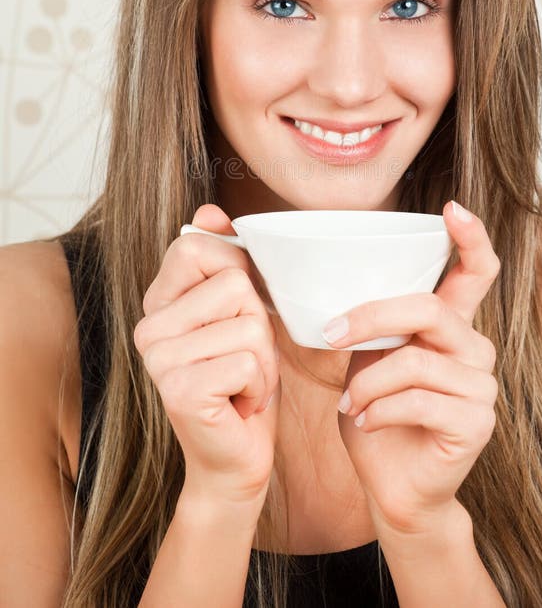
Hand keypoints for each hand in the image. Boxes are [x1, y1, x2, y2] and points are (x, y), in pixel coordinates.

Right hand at [134, 204, 280, 510]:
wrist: (234, 460)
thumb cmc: (242, 381)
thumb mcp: (240, 314)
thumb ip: (224, 261)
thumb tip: (208, 211)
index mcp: (158, 302)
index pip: (198, 246)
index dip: (237, 270)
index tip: (238, 310)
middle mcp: (148, 327)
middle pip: (234, 283)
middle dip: (258, 323)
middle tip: (242, 359)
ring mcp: (158, 358)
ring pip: (248, 324)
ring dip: (263, 360)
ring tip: (242, 384)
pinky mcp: (179, 389)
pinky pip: (248, 361)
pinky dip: (260, 385)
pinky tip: (239, 405)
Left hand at [323, 200, 499, 533]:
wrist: (392, 487)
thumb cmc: (376, 415)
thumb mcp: (366, 360)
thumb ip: (368, 325)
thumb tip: (321, 285)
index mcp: (449, 327)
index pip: (475, 272)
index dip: (470, 238)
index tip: (452, 208)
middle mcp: (473, 349)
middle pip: (430, 309)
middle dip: (372, 317)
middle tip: (330, 335)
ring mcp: (480, 386)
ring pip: (413, 361)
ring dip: (367, 383)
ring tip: (351, 405)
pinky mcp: (475, 423)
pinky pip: (416, 401)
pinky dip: (378, 411)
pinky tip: (366, 423)